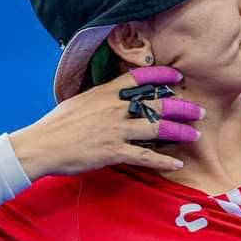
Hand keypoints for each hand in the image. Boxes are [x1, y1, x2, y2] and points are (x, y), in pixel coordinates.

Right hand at [8, 67, 202, 179]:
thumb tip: (110, 97)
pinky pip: (145, 156)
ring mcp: (116, 130)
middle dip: (182, 107)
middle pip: (157, 104)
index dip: (161, 76)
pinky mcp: (113, 152)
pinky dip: (162, 161)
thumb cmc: (55, 125)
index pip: (139, 78)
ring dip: (180, 132)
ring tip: (196, 135)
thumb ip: (99, 99)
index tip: (177, 77)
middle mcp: (115, 108)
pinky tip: (176, 164)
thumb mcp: (78, 101)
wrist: (41, 146)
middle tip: (199, 110)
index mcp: (105, 93)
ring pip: (157, 128)